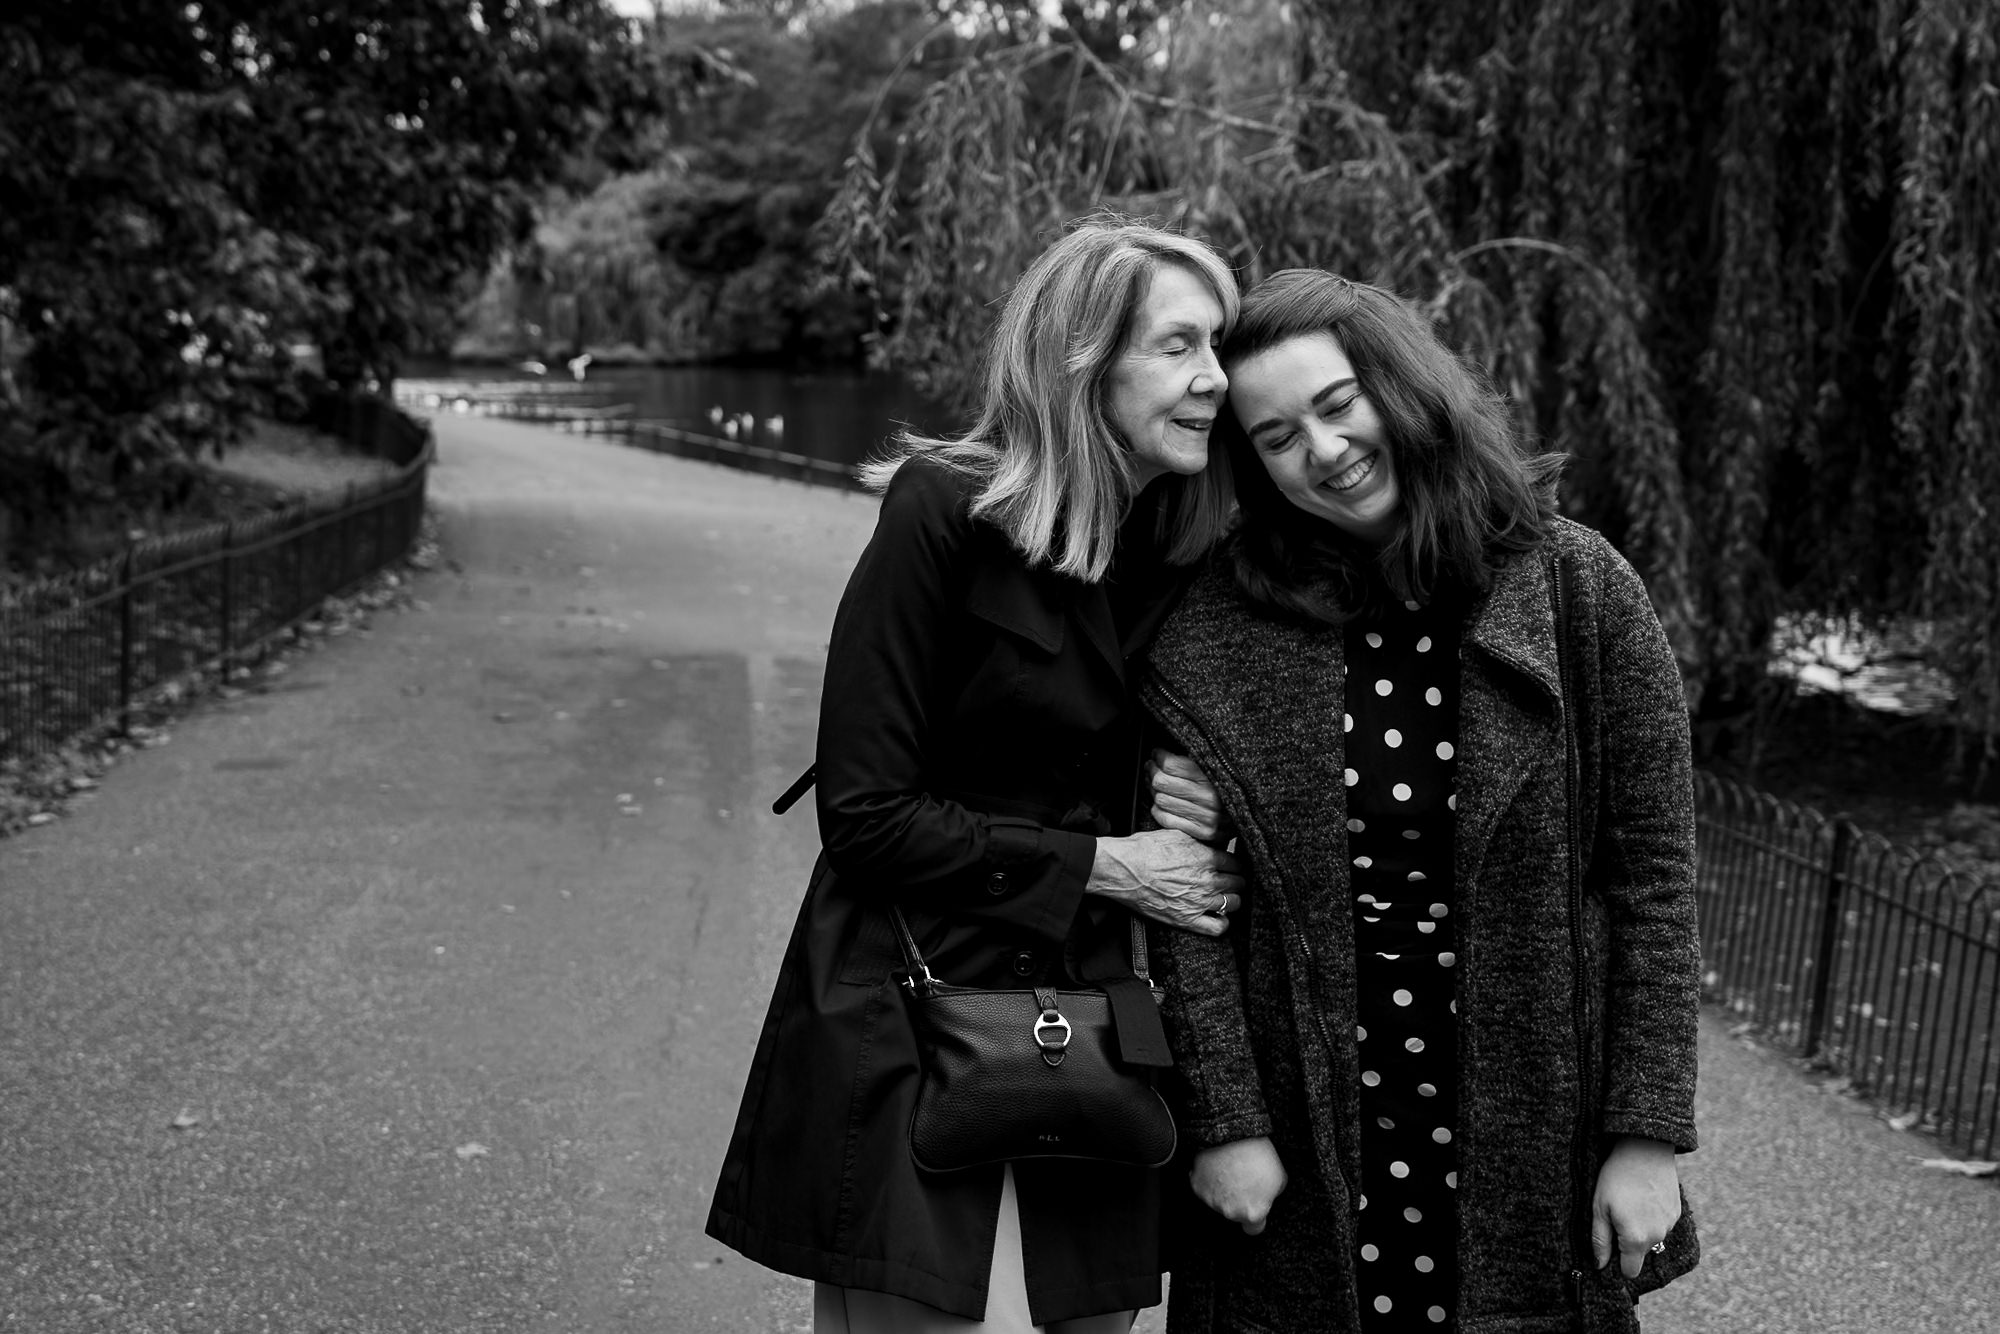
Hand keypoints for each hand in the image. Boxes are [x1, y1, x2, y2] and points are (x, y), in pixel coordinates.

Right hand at [1088, 829, 1243, 936]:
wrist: (1122, 870)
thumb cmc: (1143, 849)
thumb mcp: (1175, 834)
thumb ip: (1198, 841)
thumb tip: (1211, 841)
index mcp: (1206, 857)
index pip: (1236, 863)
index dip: (1235, 863)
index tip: (1231, 865)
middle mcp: (1207, 881)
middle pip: (1238, 883)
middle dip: (1236, 880)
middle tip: (1230, 879)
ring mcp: (1198, 902)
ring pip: (1233, 903)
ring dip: (1232, 899)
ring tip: (1224, 896)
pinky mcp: (1186, 919)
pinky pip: (1217, 927)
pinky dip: (1223, 923)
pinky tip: (1218, 916)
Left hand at [1146, 749, 1229, 842]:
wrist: (1252, 815)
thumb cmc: (1228, 787)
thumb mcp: (1217, 766)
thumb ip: (1194, 760)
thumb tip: (1162, 753)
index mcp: (1213, 777)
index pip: (1171, 764)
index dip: (1159, 756)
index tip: (1157, 754)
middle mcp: (1210, 798)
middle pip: (1162, 782)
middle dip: (1152, 771)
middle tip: (1151, 766)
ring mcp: (1206, 817)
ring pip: (1161, 799)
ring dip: (1152, 790)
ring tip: (1154, 783)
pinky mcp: (1202, 832)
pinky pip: (1165, 818)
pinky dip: (1158, 809)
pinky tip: (1160, 802)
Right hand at [1190, 1137, 1287, 1234]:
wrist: (1233, 1134)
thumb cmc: (1258, 1155)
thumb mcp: (1279, 1179)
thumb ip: (1271, 1197)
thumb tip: (1266, 1197)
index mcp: (1253, 1214)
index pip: (1253, 1229)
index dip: (1255, 1218)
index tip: (1255, 1208)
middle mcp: (1230, 1212)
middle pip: (1234, 1213)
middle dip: (1239, 1201)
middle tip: (1243, 1180)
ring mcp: (1211, 1200)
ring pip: (1218, 1201)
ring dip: (1223, 1191)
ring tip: (1231, 1169)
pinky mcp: (1197, 1186)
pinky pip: (1204, 1187)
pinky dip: (1209, 1180)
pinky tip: (1217, 1166)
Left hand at [1591, 1135, 1681, 1278]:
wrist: (1645, 1149)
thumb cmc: (1616, 1177)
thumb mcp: (1599, 1207)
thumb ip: (1600, 1240)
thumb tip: (1599, 1264)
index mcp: (1636, 1239)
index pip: (1630, 1270)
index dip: (1617, 1261)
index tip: (1610, 1245)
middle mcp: (1657, 1236)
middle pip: (1640, 1253)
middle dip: (1627, 1242)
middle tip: (1616, 1215)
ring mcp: (1670, 1224)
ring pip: (1652, 1238)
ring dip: (1641, 1228)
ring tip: (1630, 1202)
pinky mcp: (1677, 1212)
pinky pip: (1662, 1223)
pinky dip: (1652, 1216)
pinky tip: (1643, 1197)